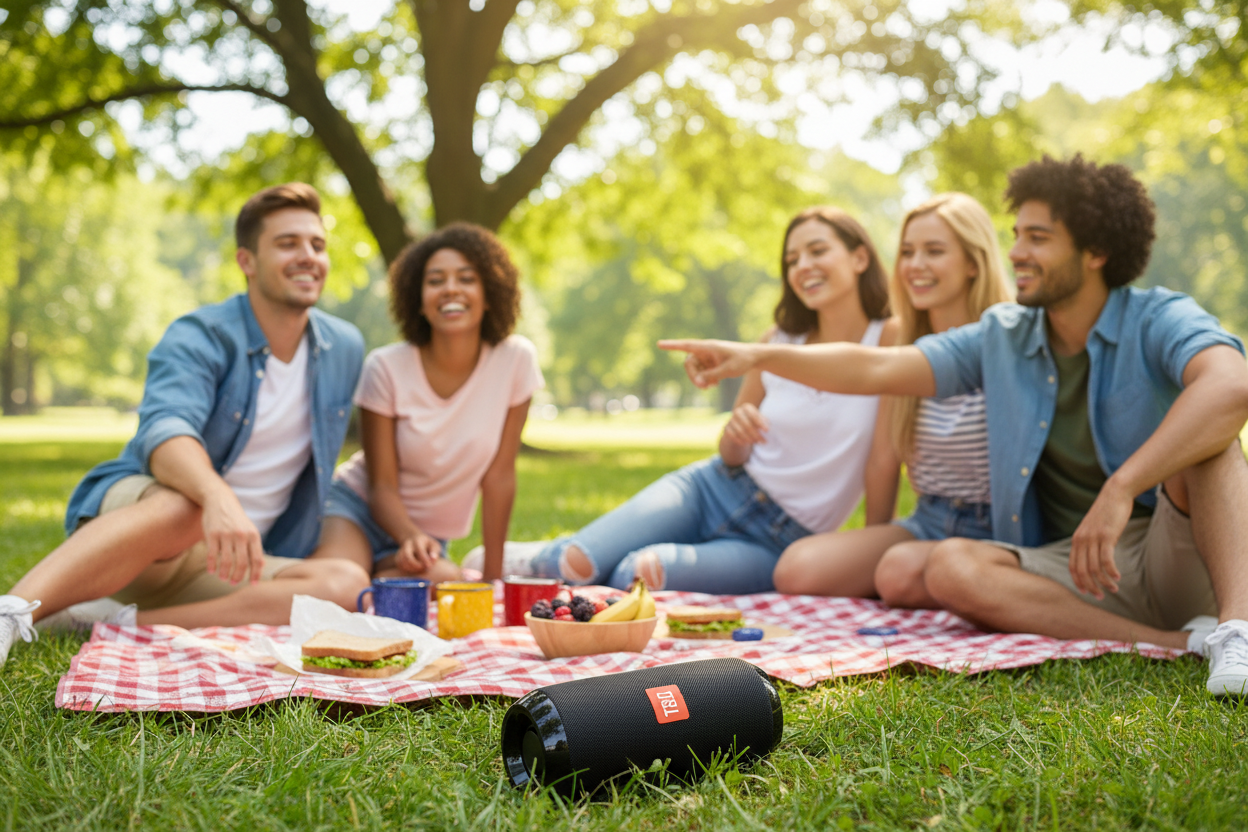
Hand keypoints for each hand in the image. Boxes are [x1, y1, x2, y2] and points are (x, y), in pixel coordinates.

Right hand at [200, 489, 264, 584]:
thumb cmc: (237, 520)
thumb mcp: (250, 530)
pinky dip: (211, 566)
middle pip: (241, 563)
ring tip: (223, 578)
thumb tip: (260, 566)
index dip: (256, 574)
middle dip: (238, 577)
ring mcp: (226, 534)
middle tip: (234, 583)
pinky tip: (212, 571)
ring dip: (224, 573)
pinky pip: (211, 555)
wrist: (220, 501)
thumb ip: (254, 547)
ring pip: (226, 561)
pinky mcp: (212, 534)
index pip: (257, 560)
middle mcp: (241, 535)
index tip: (253, 584)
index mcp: (253, 535)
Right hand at [395, 532, 441, 574]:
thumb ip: (434, 551)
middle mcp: (407, 545)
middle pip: (407, 556)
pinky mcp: (398, 556)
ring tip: (419, 570)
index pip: (420, 550)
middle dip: (416, 565)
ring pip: (402, 561)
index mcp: (418, 540)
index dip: (424, 559)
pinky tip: (413, 570)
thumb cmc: (428, 545)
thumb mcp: (434, 545)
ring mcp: (401, 550)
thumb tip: (433, 559)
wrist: (415, 540)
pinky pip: (399, 564)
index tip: (429, 566)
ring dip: (411, 569)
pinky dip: (406, 569)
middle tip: (423, 569)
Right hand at [657, 339, 757, 388]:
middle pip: (689, 364)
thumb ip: (713, 376)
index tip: (659, 344)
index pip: (686, 345)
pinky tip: (715, 384)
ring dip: (700, 380)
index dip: (672, 346)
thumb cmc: (742, 360)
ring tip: (712, 386)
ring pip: (694, 371)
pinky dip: (705, 380)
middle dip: (694, 377)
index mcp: (708, 347)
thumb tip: (698, 382)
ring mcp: (706, 358)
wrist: (753, 358)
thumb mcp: (729, 370)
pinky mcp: (709, 364)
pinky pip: (701, 374)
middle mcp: (704, 351)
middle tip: (703, 388)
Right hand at [723, 402, 768, 447]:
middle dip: (756, 434)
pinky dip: (740, 440)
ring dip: (749, 439)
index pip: (753, 415)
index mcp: (747, 407)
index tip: (767, 431)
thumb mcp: (760, 419)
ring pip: (740, 431)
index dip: (760, 423)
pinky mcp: (726, 428)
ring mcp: (731, 420)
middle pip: (747, 424)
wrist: (740, 425)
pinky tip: (746, 443)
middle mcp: (737, 412)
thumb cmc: (753, 421)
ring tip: (756, 442)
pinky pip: (733, 435)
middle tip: (763, 441)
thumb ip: (764, 422)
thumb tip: (766, 427)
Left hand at [1068, 479, 1132, 598]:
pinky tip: (1118, 577)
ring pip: (1094, 568)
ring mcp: (1093, 538)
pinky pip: (1106, 559)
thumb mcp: (1094, 529)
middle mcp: (1081, 540)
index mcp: (1076, 540)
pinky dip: (1111, 571)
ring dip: (1104, 582)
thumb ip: (1091, 542)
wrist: (1115, 493)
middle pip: (1081, 570)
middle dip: (1090, 586)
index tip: (1086, 592)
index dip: (1078, 581)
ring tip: (1114, 589)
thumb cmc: (1107, 513)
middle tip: (1100, 597)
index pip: (1072, 566)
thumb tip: (1095, 558)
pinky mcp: (1106, 536)